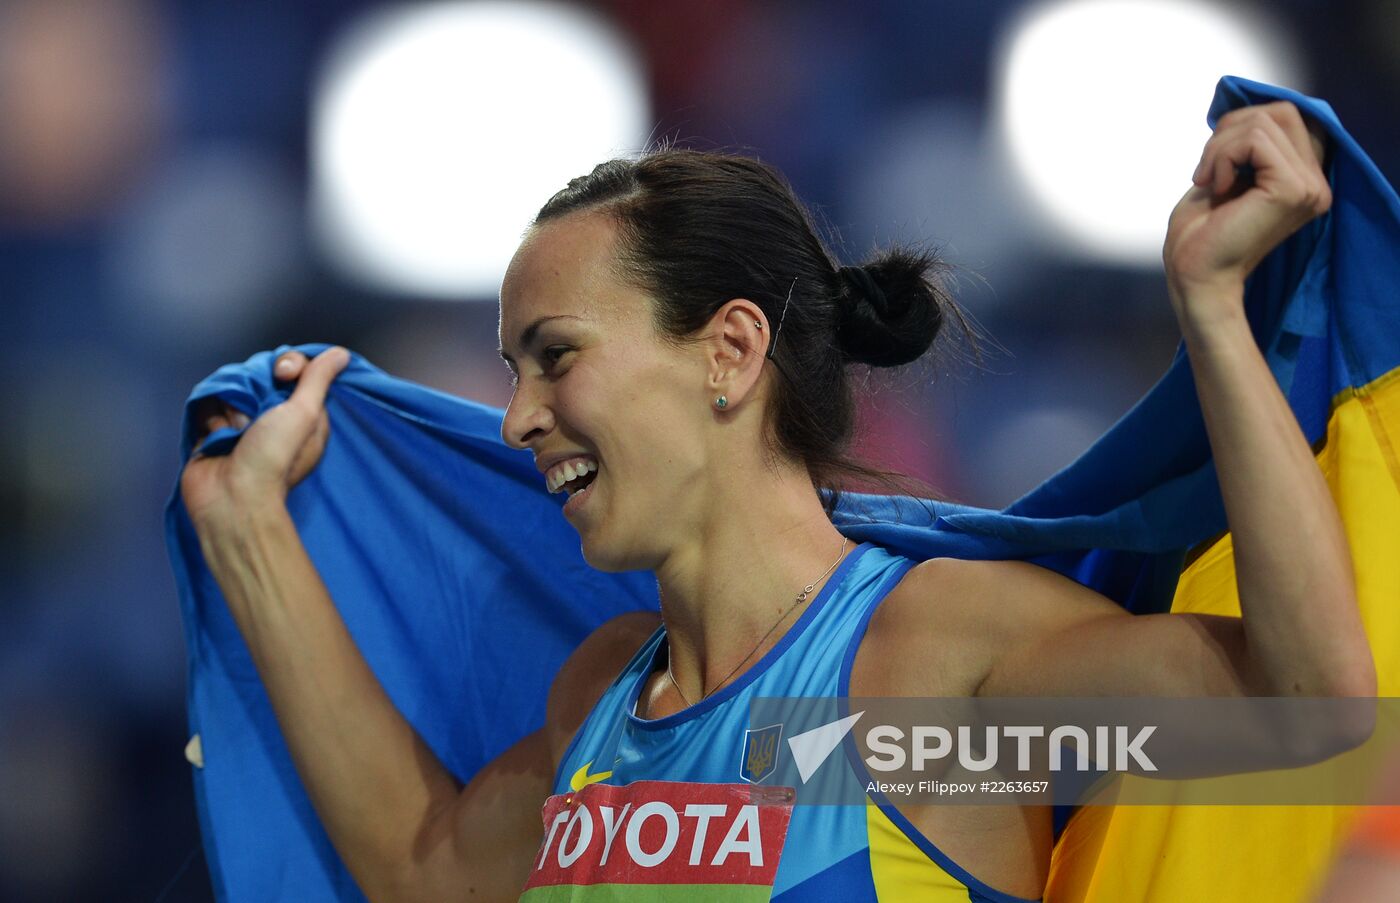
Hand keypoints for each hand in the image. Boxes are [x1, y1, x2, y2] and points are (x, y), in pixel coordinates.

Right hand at [181, 348, 349, 528]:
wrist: (233, 498)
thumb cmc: (274, 459)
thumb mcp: (304, 413)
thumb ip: (319, 379)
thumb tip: (340, 354)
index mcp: (303, 412)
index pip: (294, 367)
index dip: (287, 363)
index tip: (284, 373)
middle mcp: (273, 416)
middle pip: (259, 373)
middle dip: (253, 388)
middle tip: (256, 414)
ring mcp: (241, 423)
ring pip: (231, 387)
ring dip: (231, 408)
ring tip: (236, 434)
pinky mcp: (213, 431)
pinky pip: (207, 404)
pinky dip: (211, 419)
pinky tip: (218, 438)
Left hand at [1163, 102, 1330, 322]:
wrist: (1194, 278)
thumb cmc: (1200, 236)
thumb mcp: (1224, 176)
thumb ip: (1246, 145)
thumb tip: (1249, 109)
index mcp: (1304, 179)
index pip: (1286, 116)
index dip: (1242, 125)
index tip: (1216, 161)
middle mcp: (1316, 182)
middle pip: (1279, 110)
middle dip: (1229, 132)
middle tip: (1207, 172)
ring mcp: (1309, 186)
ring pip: (1262, 121)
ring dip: (1218, 148)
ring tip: (1209, 182)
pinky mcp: (1292, 189)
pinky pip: (1253, 140)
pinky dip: (1221, 157)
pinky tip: (1216, 188)